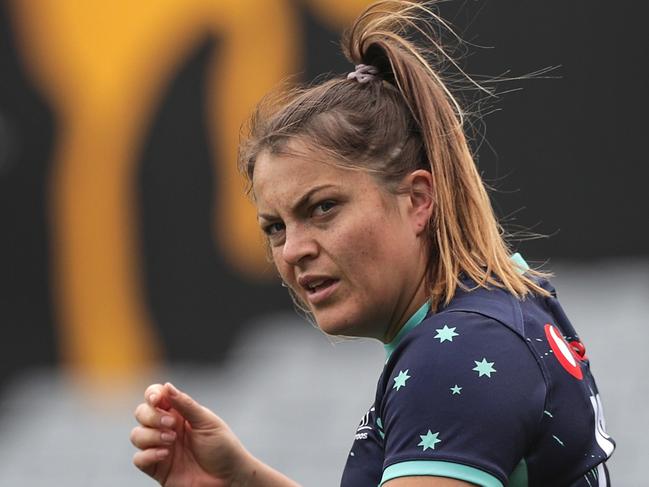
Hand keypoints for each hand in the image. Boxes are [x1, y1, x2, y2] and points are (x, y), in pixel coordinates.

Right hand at [131, 382, 248, 486]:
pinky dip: (148, 454)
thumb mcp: (207, 422)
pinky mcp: (157, 468)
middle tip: (171, 425)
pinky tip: (166, 454)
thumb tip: (167, 385)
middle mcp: (166, 428)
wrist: (228, 478)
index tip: (156, 399)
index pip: (156, 396)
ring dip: (151, 435)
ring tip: (171, 440)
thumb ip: (185, 405)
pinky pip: (139, 459)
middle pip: (142, 413)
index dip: (152, 394)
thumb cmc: (223, 448)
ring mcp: (160, 447)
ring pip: (137, 435)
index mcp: (179, 412)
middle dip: (152, 416)